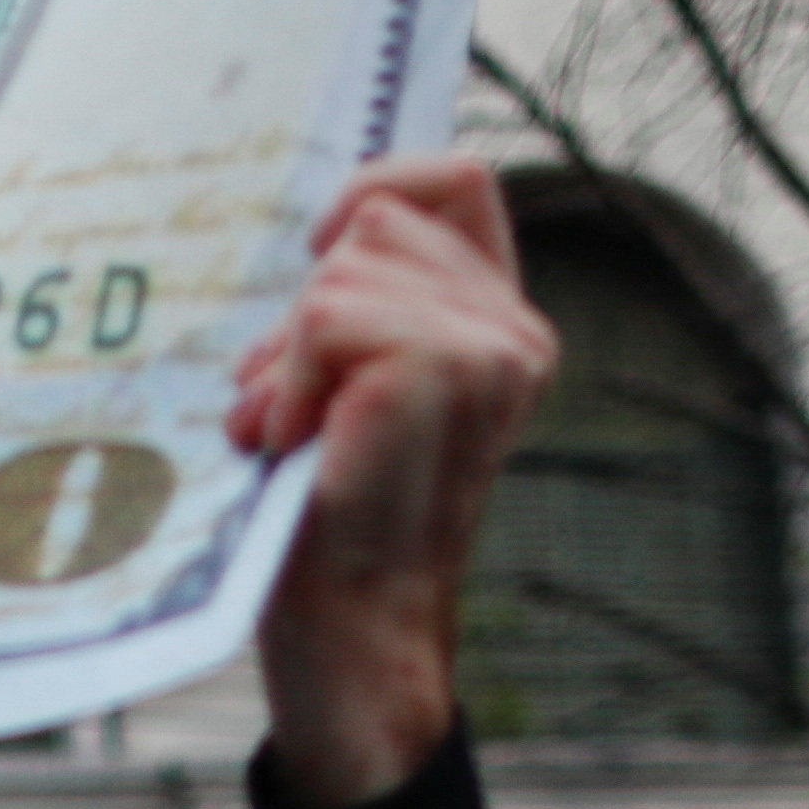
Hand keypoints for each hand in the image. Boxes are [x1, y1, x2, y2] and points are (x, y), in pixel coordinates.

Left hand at [227, 157, 553, 808]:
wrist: (350, 626)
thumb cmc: (334, 513)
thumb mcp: (348, 382)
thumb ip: (359, 305)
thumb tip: (316, 231)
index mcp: (502, 324)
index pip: (457, 182)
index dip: (379, 183)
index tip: (315, 248)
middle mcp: (519, 331)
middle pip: (378, 219)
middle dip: (308, 306)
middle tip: (294, 406)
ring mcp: (494, 350)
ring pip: (345, 265)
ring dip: (291, 353)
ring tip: (293, 433)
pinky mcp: (449, 369)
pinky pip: (329, 315)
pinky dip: (289, 379)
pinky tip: (295, 444)